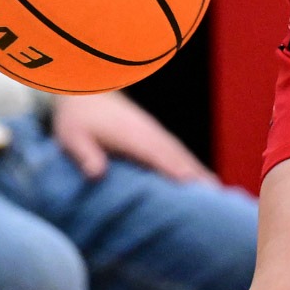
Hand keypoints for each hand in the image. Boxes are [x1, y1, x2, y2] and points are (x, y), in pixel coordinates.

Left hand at [52, 91, 214, 182]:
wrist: (87, 91)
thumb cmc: (78, 119)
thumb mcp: (72, 136)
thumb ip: (85, 153)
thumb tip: (96, 173)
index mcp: (130, 135)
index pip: (155, 154)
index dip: (172, 168)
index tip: (190, 184)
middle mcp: (149, 134)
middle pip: (177, 156)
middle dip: (196, 175)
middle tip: (216, 198)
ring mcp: (155, 133)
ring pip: (182, 154)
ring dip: (199, 171)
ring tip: (218, 194)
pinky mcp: (156, 136)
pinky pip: (178, 152)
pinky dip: (192, 166)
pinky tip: (202, 180)